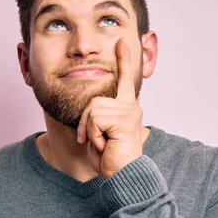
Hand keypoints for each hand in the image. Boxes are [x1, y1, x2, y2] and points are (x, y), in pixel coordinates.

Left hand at [76, 37, 143, 178]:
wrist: (122, 176)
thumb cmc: (110, 158)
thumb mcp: (99, 132)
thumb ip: (98, 116)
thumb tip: (92, 107)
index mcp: (127, 108)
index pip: (126, 79)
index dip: (124, 59)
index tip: (122, 41)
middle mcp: (131, 106)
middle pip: (93, 101)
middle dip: (86, 124)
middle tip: (96, 142)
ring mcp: (130, 112)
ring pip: (92, 110)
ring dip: (89, 131)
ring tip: (102, 144)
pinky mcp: (125, 119)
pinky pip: (94, 120)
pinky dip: (93, 135)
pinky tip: (105, 145)